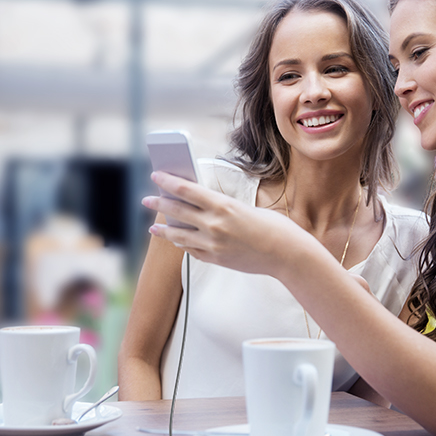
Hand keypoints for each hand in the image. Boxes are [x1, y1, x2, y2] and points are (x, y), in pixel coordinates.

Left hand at [141, 171, 320, 278]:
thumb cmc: (273, 227)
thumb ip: (221, 208)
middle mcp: (214, 225)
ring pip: (179, 235)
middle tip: (146, 199)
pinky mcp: (216, 259)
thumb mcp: (244, 208)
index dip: (168, 182)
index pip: (187, 190)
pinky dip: (182, 244)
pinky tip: (176, 241)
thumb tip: (199, 207)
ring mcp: (213, 244)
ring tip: (153, 228)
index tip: (156, 175)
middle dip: (159, 204)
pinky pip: (192, 250)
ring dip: (163, 230)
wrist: (288, 255)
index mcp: (223, 206)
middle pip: (177, 211)